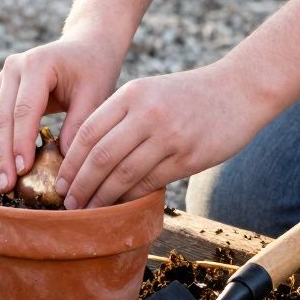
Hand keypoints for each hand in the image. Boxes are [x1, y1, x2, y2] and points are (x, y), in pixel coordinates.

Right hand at [0, 34, 124, 192]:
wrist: (86, 46)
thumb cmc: (94, 69)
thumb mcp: (95, 93)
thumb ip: (80, 123)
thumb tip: (65, 161)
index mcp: (37, 64)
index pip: (24, 110)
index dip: (21, 143)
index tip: (23, 171)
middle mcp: (13, 68)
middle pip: (1, 117)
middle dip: (3, 155)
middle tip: (7, 186)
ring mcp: (4, 78)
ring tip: (4, 184)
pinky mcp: (2, 90)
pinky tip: (5, 169)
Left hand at [55, 60, 270, 208]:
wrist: (239, 89)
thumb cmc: (188, 94)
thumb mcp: (149, 92)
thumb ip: (120, 116)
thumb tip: (87, 155)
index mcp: (132, 94)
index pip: (88, 132)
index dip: (70, 162)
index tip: (60, 182)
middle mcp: (147, 113)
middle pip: (101, 156)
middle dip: (80, 184)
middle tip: (68, 203)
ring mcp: (169, 136)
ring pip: (124, 174)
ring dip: (102, 197)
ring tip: (89, 210)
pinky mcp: (188, 157)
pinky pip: (150, 182)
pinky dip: (131, 197)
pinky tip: (120, 206)